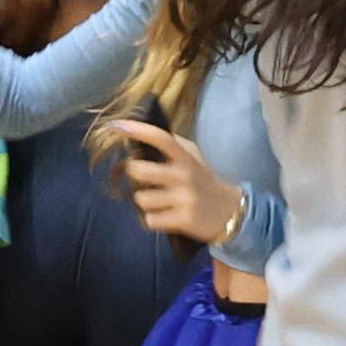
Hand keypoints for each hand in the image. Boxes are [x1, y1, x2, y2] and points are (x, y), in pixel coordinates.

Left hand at [109, 120, 241, 246]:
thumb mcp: (195, 158)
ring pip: (141, 199)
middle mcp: (184, 176)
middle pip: (139, 171)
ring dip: (144, 202)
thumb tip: (143, 133)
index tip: (115, 125)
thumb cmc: (204, 182)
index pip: (161, 138)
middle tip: (142, 178)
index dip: (137, 130)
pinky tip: (164, 217)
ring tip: (158, 202)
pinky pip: (150, 220)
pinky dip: (153, 220)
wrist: (230, 212)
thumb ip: (174, 145)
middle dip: (134, 175)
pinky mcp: (183, 220)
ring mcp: (184, 199)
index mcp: (186, 158)